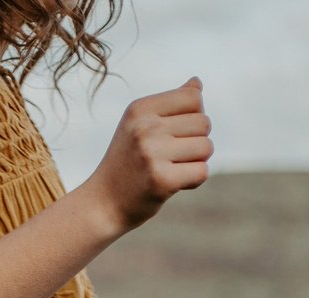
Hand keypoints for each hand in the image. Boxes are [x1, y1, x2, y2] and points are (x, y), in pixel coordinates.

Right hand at [87, 77, 213, 234]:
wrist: (103, 204)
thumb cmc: (127, 163)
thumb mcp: (139, 125)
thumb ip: (170, 104)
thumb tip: (197, 82)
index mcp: (140, 109)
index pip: (193, 97)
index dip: (195, 116)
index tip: (177, 133)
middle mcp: (145, 128)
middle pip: (203, 123)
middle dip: (198, 140)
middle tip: (176, 156)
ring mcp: (152, 154)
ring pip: (206, 147)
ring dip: (198, 161)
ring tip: (175, 168)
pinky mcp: (161, 180)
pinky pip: (201, 172)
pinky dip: (194, 180)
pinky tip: (176, 183)